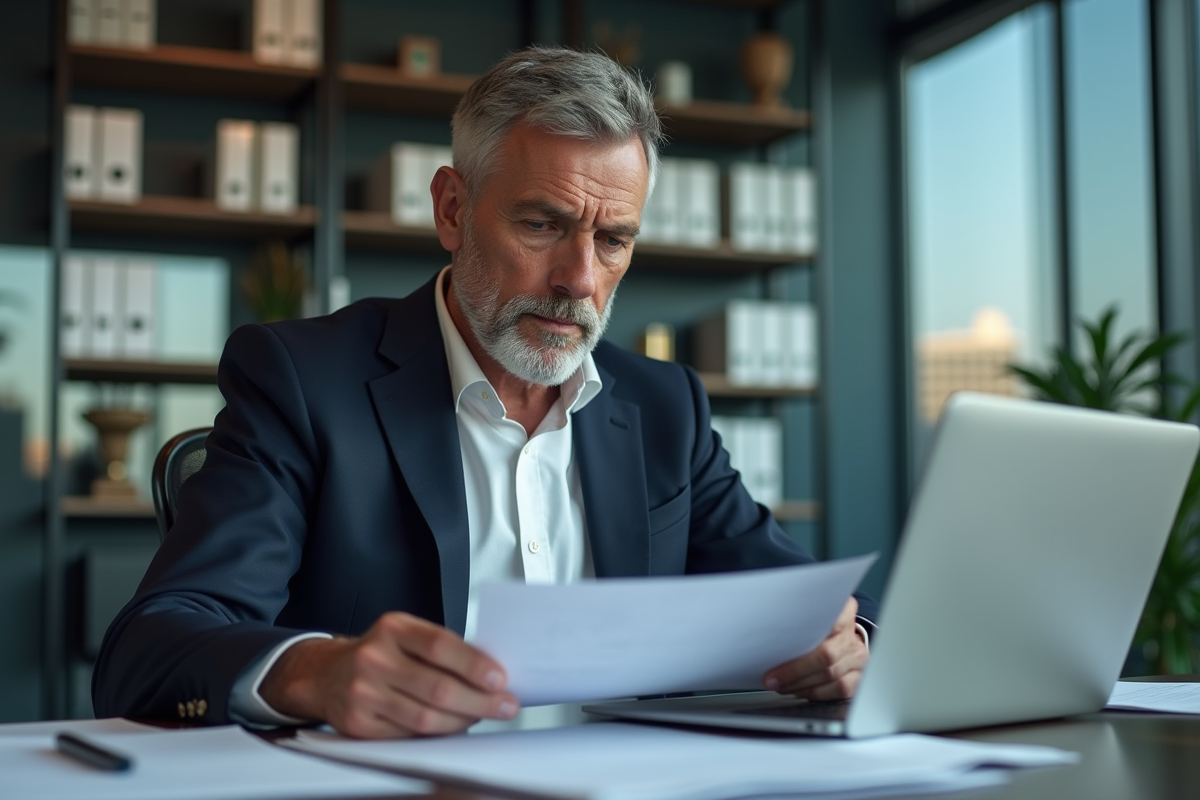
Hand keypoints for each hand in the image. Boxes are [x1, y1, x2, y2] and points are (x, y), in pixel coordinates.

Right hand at [259, 612, 519, 738]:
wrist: (327, 674)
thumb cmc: (381, 653)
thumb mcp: (406, 635)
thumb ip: (442, 648)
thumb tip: (490, 673)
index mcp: (392, 628)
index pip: (440, 646)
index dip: (474, 664)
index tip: (500, 678)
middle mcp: (374, 658)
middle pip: (437, 687)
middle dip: (479, 700)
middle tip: (505, 705)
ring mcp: (363, 692)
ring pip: (425, 718)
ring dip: (462, 720)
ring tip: (482, 716)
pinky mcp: (358, 724)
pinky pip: (408, 736)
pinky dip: (436, 734)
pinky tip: (452, 726)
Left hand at [762, 597, 867, 700]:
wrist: (843, 643)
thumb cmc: (820, 631)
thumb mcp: (811, 618)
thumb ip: (798, 620)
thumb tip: (769, 631)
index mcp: (841, 613)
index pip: (826, 619)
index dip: (804, 633)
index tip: (781, 643)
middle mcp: (851, 636)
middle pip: (826, 654)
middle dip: (795, 670)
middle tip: (772, 678)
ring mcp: (857, 658)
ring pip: (831, 675)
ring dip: (801, 685)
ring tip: (781, 686)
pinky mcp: (858, 678)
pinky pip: (838, 690)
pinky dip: (815, 694)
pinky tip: (799, 691)